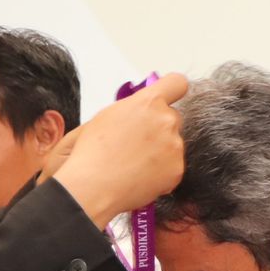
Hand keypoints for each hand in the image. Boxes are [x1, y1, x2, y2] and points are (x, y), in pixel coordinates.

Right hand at [53, 73, 187, 227]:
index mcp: (148, 102)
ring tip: (133, 165)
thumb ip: (133, 108)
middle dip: (159, 128)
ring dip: (160, 152)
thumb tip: (142, 110)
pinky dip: (161, 174)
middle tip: (137, 144)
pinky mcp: (177, 169)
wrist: (93, 187)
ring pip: (173, 145)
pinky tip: (139, 177)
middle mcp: (166, 120)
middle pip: (173, 118)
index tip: (168, 98)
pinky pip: (173, 168)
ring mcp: (174, 146)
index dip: (172, 90)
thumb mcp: (107, 116)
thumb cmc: (92, 153)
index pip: (176, 83)